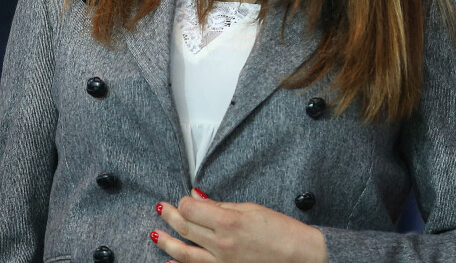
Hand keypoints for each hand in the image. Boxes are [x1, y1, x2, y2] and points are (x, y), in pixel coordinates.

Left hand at [150, 188, 328, 262]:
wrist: (300, 258)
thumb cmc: (281, 230)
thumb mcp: (251, 209)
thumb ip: (221, 205)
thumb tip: (198, 197)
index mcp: (228, 222)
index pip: (191, 210)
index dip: (184, 202)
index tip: (183, 198)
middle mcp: (221, 244)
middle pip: (185, 229)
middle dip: (170, 217)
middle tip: (161, 209)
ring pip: (185, 253)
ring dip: (167, 242)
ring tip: (155, 234)